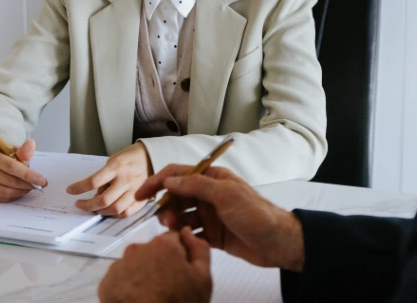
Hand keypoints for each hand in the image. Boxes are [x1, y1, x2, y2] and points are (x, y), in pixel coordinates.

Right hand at [0, 139, 48, 202]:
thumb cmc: (7, 156)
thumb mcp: (15, 150)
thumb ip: (23, 150)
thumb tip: (31, 144)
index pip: (10, 166)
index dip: (27, 174)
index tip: (41, 180)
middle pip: (9, 180)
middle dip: (27, 184)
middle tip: (39, 185)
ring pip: (6, 192)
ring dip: (22, 191)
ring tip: (31, 187)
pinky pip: (2, 198)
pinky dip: (15, 196)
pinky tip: (21, 191)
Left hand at [67, 143, 151, 216]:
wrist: (152, 157)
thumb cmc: (130, 158)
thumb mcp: (113, 160)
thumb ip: (104, 177)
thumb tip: (96, 194)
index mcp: (117, 167)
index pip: (93, 181)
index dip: (79, 188)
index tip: (70, 190)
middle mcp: (126, 180)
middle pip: (104, 200)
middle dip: (87, 205)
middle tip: (79, 204)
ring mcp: (135, 191)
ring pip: (115, 209)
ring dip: (101, 212)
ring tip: (94, 208)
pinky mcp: (142, 198)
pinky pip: (127, 212)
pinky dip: (115, 214)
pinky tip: (109, 211)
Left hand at [98, 227, 211, 302]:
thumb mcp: (203, 278)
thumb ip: (199, 248)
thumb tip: (188, 232)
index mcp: (163, 245)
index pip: (173, 239)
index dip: (179, 256)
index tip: (180, 272)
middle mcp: (138, 249)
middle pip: (152, 250)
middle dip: (159, 263)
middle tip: (167, 287)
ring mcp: (120, 267)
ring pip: (135, 263)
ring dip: (142, 273)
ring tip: (151, 295)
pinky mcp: (106, 283)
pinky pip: (120, 278)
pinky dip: (127, 286)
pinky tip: (138, 299)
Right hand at [135, 165, 304, 270]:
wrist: (275, 242)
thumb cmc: (256, 213)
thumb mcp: (226, 194)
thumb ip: (196, 186)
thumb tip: (169, 181)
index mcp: (213, 178)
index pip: (179, 174)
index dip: (158, 182)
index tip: (141, 194)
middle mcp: (209, 194)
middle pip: (176, 196)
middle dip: (166, 206)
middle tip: (164, 219)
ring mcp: (209, 215)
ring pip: (180, 216)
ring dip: (173, 222)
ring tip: (176, 230)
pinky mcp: (211, 234)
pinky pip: (189, 233)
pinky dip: (183, 237)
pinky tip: (185, 241)